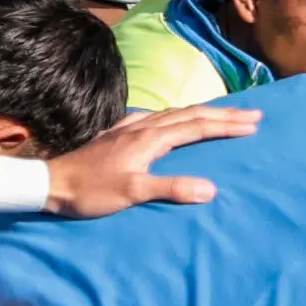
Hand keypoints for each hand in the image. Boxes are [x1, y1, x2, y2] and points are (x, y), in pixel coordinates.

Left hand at [51, 102, 256, 212]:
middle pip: (190, 115)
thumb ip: (170, 188)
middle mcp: (143, 127)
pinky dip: (175, 116)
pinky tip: (170, 119)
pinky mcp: (118, 134)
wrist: (51, 183)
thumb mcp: (132, 192)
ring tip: (222, 114)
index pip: (197, 127)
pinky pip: (155, 118)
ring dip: (202, 113)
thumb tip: (210, 189)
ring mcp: (129, 128)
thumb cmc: (90, 191)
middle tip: (252, 114)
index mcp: (150, 138)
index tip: (253, 123)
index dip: (227, 125)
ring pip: (174, 113)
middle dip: (223, 115)